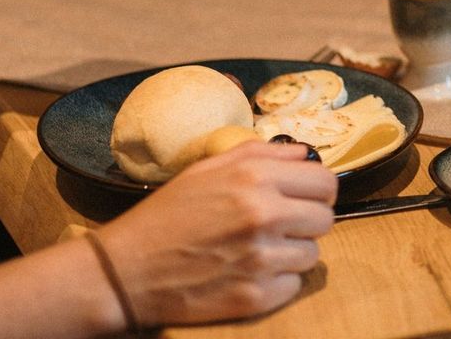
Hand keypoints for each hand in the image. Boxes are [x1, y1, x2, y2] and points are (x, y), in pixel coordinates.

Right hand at [97, 140, 336, 325]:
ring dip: (293, 252)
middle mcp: (264, 214)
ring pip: (312, 254)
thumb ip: (261, 153)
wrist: (125, 270)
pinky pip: (293, 285)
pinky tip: (249, 273)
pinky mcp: (255, 296)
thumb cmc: (167, 214)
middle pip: (325, 219)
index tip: (304, 198)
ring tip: (260, 249)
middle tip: (282, 225)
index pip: (326, 182)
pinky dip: (278, 281)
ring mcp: (261, 258)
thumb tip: (303, 153)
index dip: (317, 191)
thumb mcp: (208, 168)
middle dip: (307, 221)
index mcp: (255, 178)